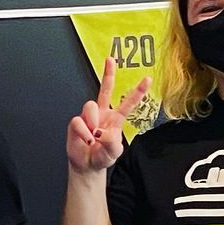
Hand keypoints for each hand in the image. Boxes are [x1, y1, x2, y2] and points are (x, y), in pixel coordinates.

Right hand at [67, 59, 150, 173]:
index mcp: (116, 119)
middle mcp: (102, 113)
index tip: (147, 79)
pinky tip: (86, 139)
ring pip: (90, 106)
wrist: (86, 164)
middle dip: (108, 73)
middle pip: (105, 89)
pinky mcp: (76, 122)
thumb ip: (112, 143)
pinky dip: (83, 133)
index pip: (128, 103)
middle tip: (110, 59)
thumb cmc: (102, 156)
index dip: (138, 91)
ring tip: (93, 137)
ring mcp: (89, 117)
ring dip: (92, 123)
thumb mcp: (114, 153)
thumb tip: (102, 131)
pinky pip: (78, 121)